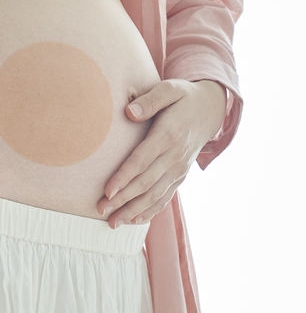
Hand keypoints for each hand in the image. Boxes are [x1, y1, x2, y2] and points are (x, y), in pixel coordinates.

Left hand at [96, 79, 226, 228]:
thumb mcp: (169, 89)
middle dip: (123, 200)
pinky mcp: (181, 175)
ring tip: (112, 223)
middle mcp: (175, 156)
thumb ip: (150, 100)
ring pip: (155, 194)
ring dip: (133, 210)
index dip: (124, 177)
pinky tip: (134, 220)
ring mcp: (180, 168)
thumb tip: (129, 112)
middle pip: (145, 183)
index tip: (107, 191)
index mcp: (168, 135)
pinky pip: (166, 196)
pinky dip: (151, 210)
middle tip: (101, 211)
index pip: (142, 160)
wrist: (211, 109)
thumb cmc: (183, 97)